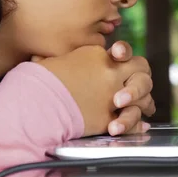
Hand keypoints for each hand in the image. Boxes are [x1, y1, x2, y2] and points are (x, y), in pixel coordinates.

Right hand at [32, 44, 154, 136]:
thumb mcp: (52, 60)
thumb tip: (44, 58)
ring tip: (140, 108)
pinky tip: (140, 125)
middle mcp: (111, 73)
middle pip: (142, 69)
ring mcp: (113, 95)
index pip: (124, 51)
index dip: (125, 54)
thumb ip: (63, 59)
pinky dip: (137, 124)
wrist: (34, 104)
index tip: (120, 57)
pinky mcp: (109, 118)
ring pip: (143, 95)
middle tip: (134, 87)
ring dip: (143, 102)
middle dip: (141, 78)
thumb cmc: (37, 81)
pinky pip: (132, 120)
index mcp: (99, 56)